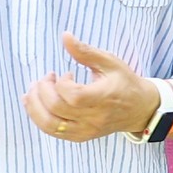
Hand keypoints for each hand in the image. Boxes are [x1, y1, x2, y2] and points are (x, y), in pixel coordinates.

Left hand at [24, 35, 159, 140]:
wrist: (139, 109)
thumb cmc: (124, 82)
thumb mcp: (109, 62)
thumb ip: (85, 51)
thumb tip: (65, 36)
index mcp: (103, 99)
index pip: (73, 97)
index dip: (61, 84)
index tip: (65, 73)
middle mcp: (94, 119)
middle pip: (56, 110)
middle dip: (42, 91)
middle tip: (46, 78)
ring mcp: (86, 131)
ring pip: (50, 125)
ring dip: (34, 107)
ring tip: (33, 91)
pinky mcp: (81, 137)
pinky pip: (54, 132)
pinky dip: (39, 118)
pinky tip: (36, 104)